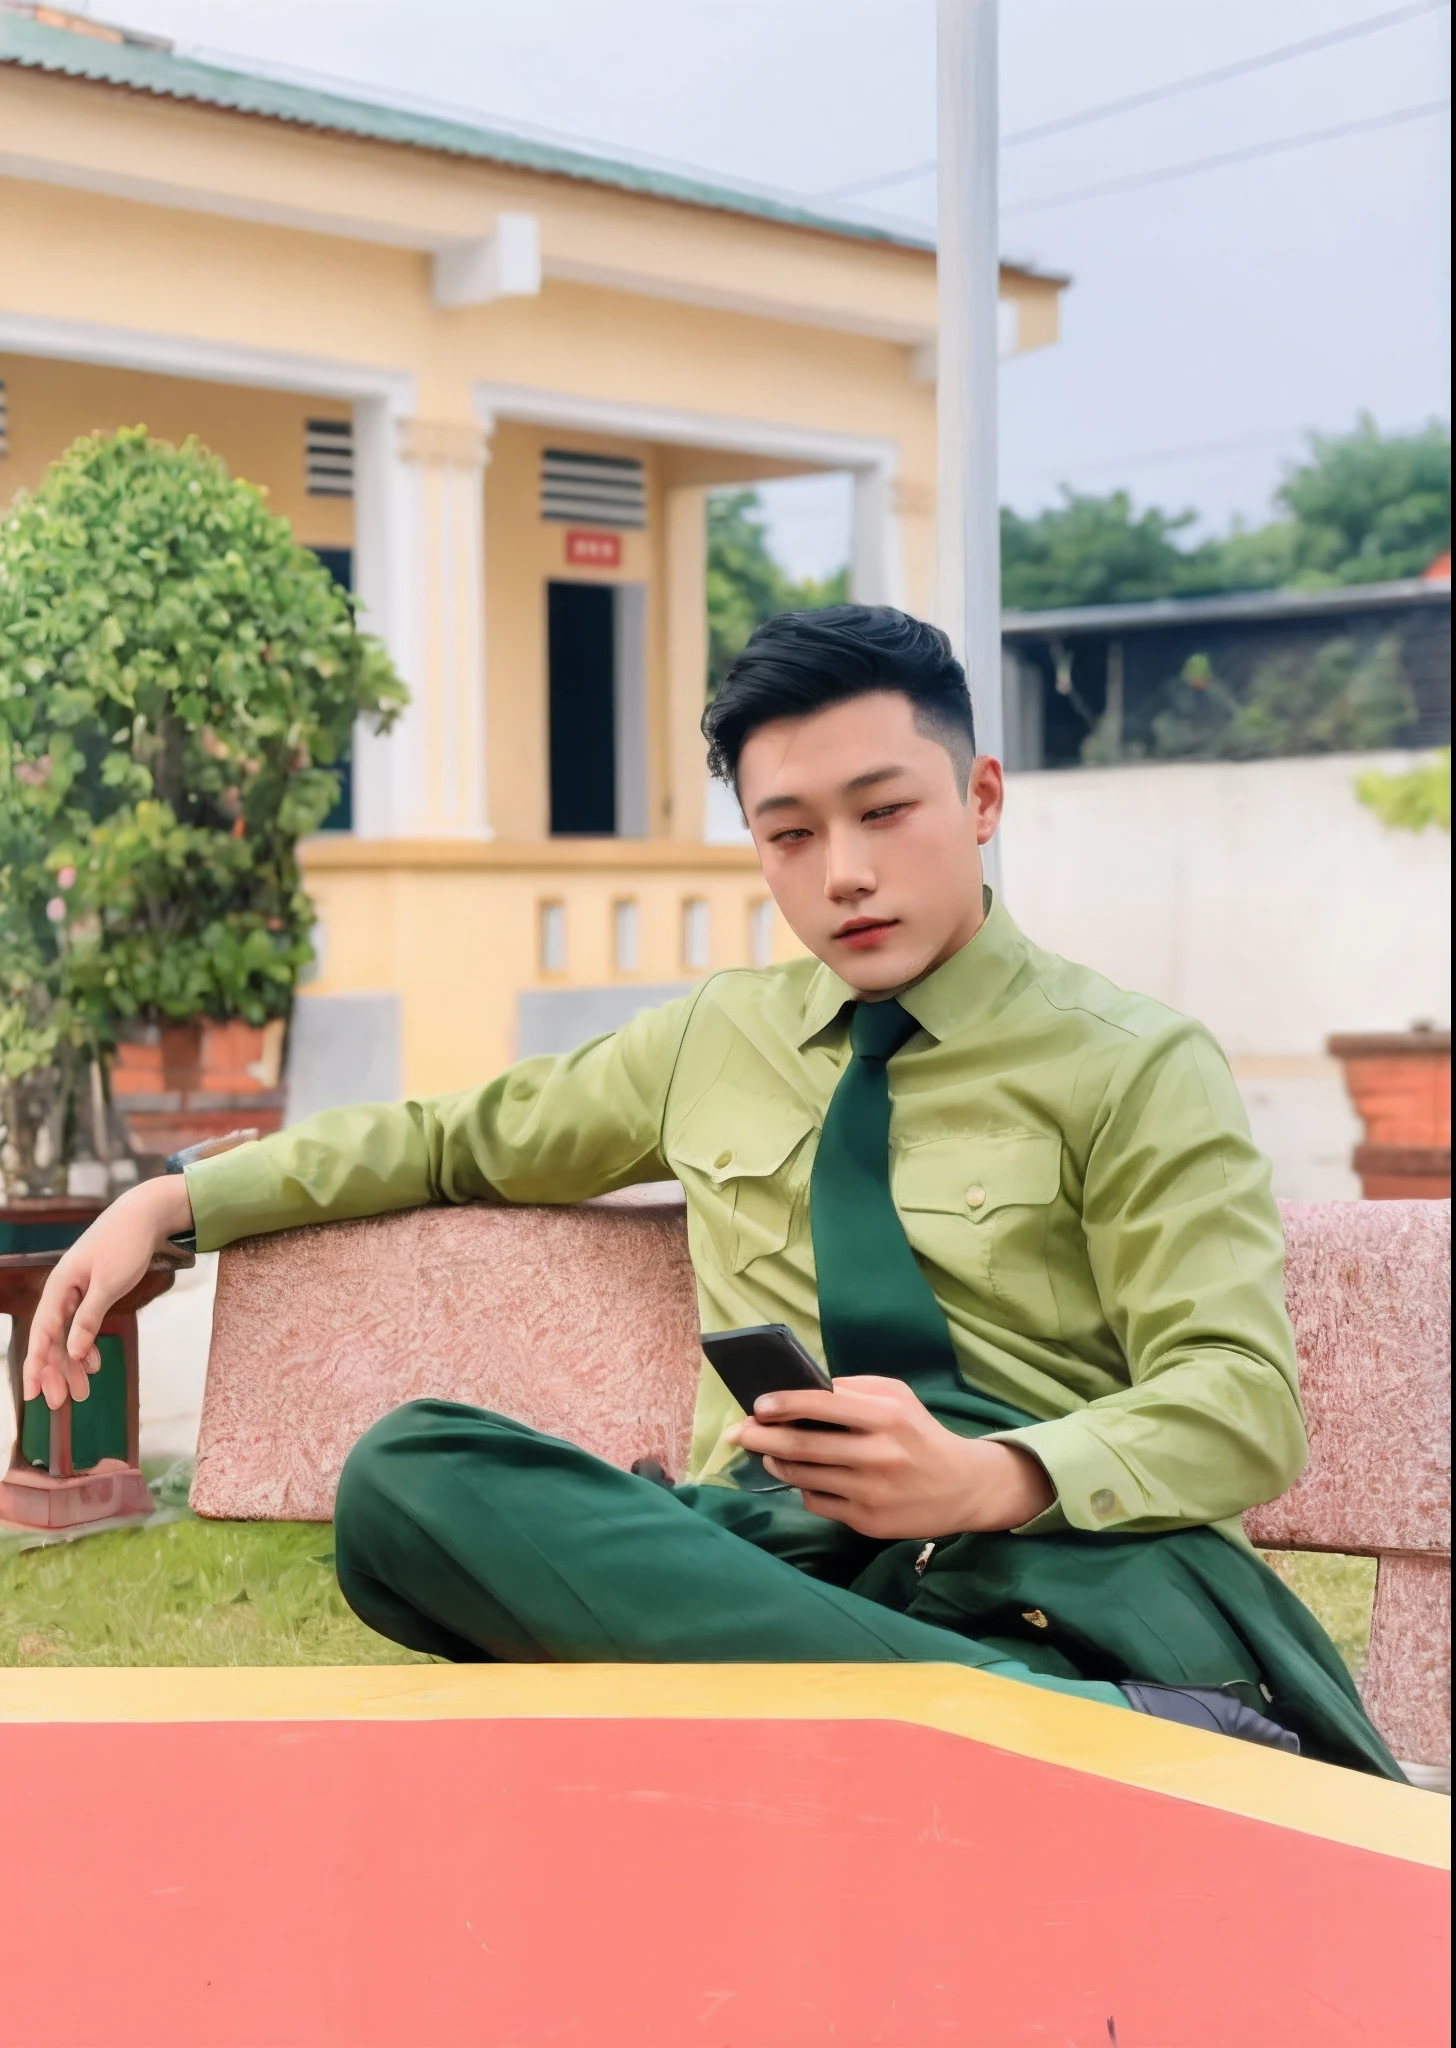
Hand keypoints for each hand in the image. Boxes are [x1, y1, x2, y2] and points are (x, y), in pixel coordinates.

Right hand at [21, 1175, 193, 1410]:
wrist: (143, 1215)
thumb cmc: (126, 1245)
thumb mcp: (110, 1283)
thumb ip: (90, 1317)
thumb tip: (74, 1351)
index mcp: (60, 1287)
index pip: (43, 1333)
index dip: (36, 1364)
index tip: (32, 1393)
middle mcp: (63, 1291)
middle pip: (53, 1339)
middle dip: (55, 1372)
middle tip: (61, 1404)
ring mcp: (76, 1292)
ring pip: (67, 1335)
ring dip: (72, 1364)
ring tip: (82, 1393)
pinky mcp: (91, 1292)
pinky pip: (81, 1325)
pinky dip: (86, 1346)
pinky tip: (95, 1364)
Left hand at [726, 1374, 1054, 1538]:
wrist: (963, 1487)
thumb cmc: (920, 1434)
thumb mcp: (897, 1398)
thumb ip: (853, 1389)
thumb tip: (801, 1388)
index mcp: (886, 1416)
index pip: (823, 1404)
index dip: (784, 1403)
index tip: (757, 1405)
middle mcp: (878, 1454)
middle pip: (803, 1445)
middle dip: (762, 1437)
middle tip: (739, 1433)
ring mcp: (871, 1491)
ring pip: (804, 1476)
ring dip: (778, 1462)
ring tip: (770, 1452)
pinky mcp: (867, 1521)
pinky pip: (818, 1502)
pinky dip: (805, 1487)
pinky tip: (807, 1478)